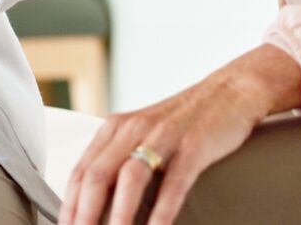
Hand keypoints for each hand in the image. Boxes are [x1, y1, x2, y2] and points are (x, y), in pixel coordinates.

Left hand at [63, 46, 300, 224]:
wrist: (231, 89)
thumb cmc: (185, 119)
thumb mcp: (144, 133)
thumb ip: (120, 159)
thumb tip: (97, 201)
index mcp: (115, 128)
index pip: (80, 172)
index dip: (68, 206)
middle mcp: (133, 129)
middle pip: (96, 176)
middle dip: (84, 215)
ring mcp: (163, 136)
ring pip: (130, 179)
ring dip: (118, 216)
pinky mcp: (193, 145)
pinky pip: (173, 183)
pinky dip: (162, 211)